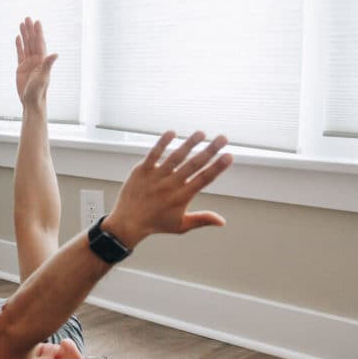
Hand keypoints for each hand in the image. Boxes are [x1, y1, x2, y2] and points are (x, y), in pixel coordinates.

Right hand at [15, 17, 58, 108]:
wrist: (31, 101)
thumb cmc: (38, 92)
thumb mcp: (43, 78)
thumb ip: (48, 65)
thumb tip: (55, 54)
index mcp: (41, 60)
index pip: (39, 43)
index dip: (38, 32)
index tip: (36, 22)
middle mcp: (36, 60)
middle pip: (32, 41)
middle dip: (30, 30)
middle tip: (27, 18)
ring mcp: (28, 63)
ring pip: (26, 45)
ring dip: (24, 35)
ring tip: (21, 24)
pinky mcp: (21, 67)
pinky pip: (20, 53)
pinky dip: (19, 45)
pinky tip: (18, 37)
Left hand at [105, 131, 233, 248]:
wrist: (128, 222)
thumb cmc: (156, 223)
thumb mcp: (181, 226)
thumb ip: (202, 219)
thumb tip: (223, 221)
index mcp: (182, 197)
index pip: (204, 179)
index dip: (217, 167)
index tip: (229, 156)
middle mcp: (171, 185)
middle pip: (193, 165)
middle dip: (209, 151)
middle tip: (223, 138)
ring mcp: (156, 176)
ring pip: (175, 157)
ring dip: (189, 144)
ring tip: (201, 133)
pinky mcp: (142, 171)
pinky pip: (153, 155)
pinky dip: (161, 144)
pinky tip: (171, 132)